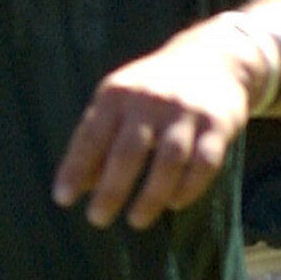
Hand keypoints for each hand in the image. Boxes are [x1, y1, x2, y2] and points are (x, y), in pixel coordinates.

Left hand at [54, 20, 264, 227]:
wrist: (212, 59)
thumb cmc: (152, 90)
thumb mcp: (119, 101)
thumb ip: (98, 137)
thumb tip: (77, 185)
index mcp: (117, 94)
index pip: (91, 137)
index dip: (75, 169)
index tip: (62, 199)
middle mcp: (150, 101)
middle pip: (128, 152)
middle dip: (111, 190)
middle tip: (97, 219)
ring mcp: (186, 112)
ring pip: (168, 161)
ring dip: (150, 196)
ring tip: (135, 220)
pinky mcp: (218, 123)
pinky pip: (205, 162)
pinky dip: (189, 187)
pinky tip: (175, 204)